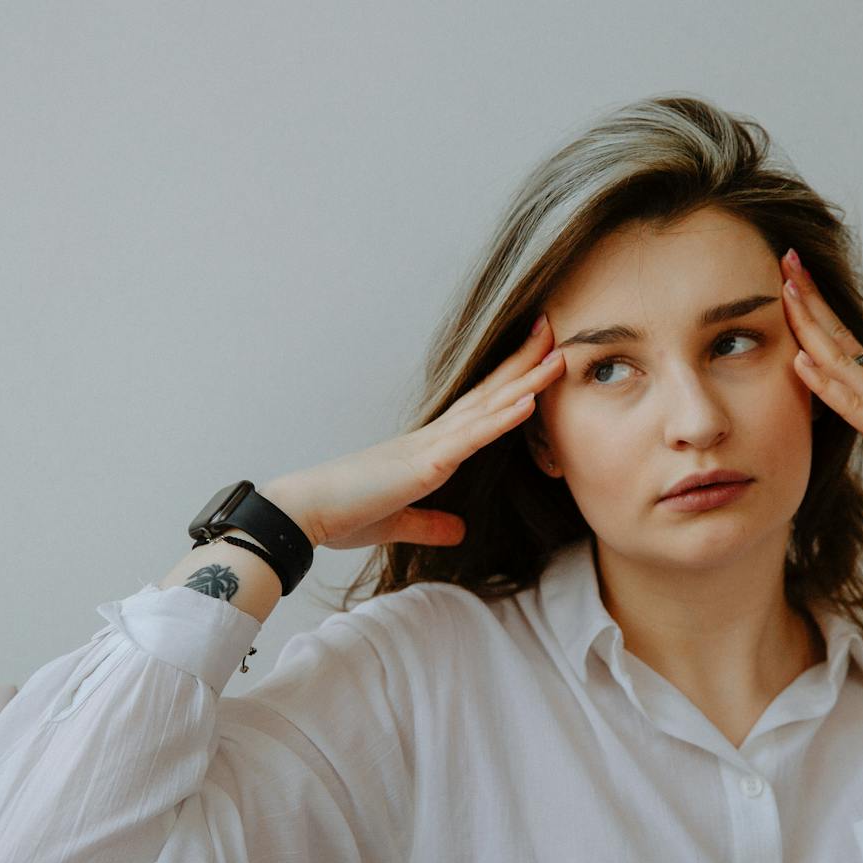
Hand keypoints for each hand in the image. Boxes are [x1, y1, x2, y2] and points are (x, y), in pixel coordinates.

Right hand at [261, 315, 566, 549]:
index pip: (476, 410)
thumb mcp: (398, 523)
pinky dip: (503, 418)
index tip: (532, 359)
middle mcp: (432, 438)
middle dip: (523, 364)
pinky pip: (472, 437)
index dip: (506, 384)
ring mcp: (429, 446)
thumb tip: (459, 531)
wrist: (304, 512)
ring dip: (525, 381)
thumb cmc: (342, 513)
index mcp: (426, 449)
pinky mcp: (425, 464)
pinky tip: (530, 400)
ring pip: (487, 407)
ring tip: (558, 354)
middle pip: (487, 394)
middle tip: (554, 332)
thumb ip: (430, 524)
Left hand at [778, 248, 862, 496]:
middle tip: (786, 258)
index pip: (843, 342)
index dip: (817, 309)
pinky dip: (824, 383)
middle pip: (837, 337)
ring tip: (786, 290)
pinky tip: (800, 360)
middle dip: (806, 300)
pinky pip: (853, 405)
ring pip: (839, 361)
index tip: (794, 278)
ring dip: (809, 326)